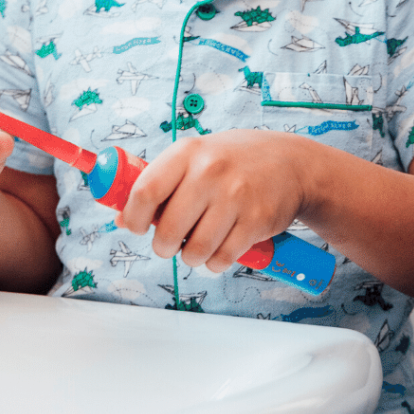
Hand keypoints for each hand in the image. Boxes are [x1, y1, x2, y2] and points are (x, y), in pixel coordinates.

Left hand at [116, 129, 311, 271]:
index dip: (132, 217)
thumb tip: (120, 216)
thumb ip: (162, 182)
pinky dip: (216, 261)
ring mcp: (235, 197)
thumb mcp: (198, 156)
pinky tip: (222, 244)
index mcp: (188, 152)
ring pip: (193, 252)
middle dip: (163, 246)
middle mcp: (210, 172)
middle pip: (166, 231)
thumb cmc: (237, 161)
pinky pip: (220, 260)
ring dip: (192, 256)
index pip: (144, 191)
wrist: (293, 163)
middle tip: (171, 241)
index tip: (135, 225)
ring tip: (200, 241)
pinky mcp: (255, 221)